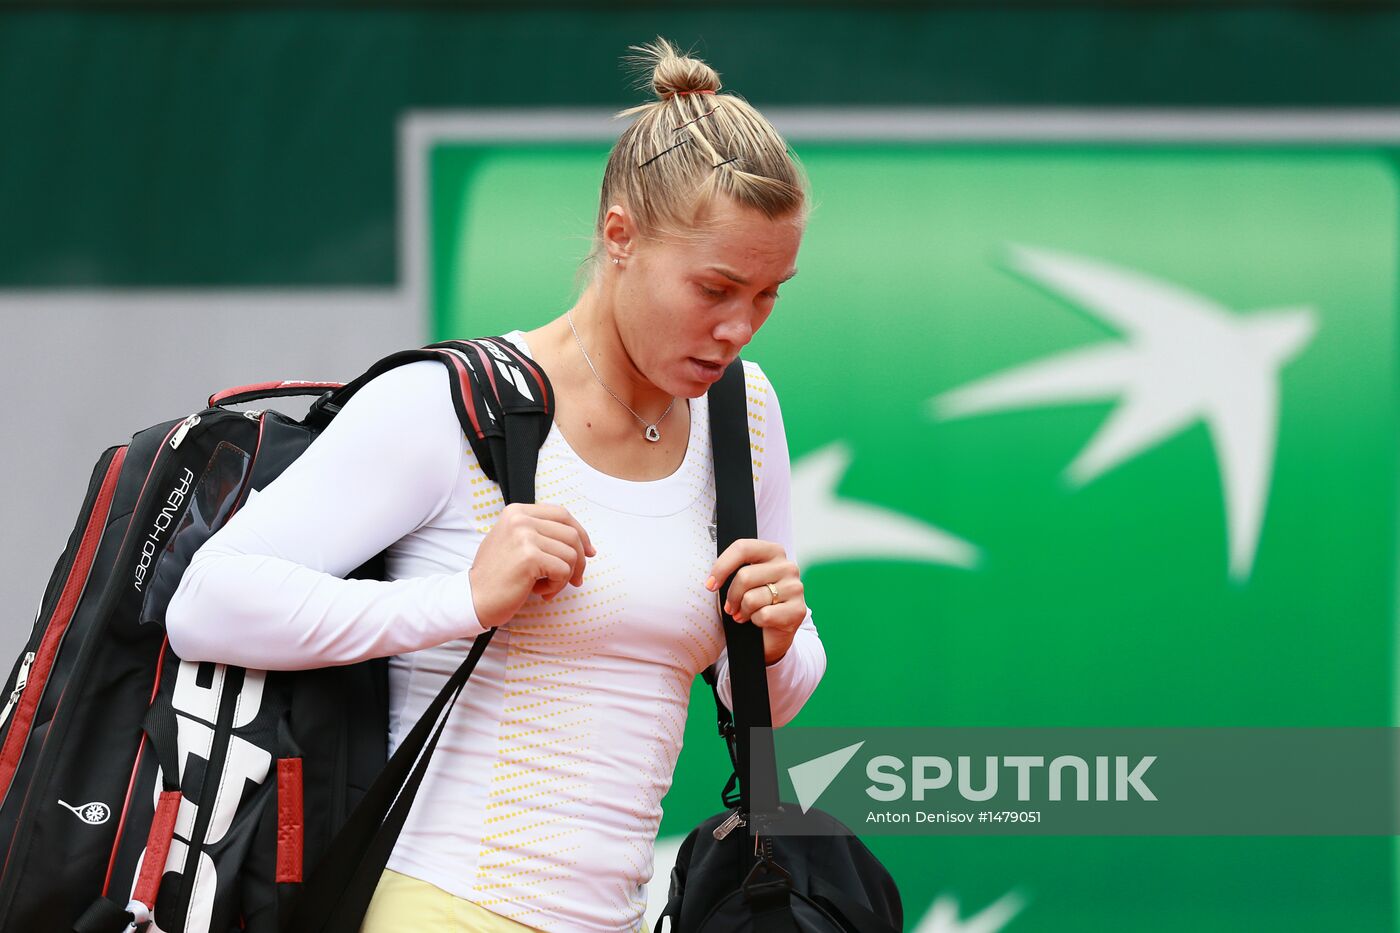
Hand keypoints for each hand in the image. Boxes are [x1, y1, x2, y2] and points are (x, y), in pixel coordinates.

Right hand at [469, 503, 594, 628]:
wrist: (474, 598)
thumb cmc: (496, 576)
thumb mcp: (513, 542)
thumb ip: (540, 534)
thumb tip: (583, 543)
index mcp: (516, 511)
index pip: (562, 514)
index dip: (581, 533)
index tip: (589, 552)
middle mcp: (520, 519)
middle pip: (571, 534)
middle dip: (580, 560)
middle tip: (576, 579)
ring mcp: (524, 536)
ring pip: (571, 554)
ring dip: (564, 577)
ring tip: (546, 587)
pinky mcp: (530, 557)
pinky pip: (563, 570)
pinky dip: (557, 585)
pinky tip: (540, 591)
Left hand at [706, 539, 806, 664]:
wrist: (773, 633)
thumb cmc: (756, 603)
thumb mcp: (746, 581)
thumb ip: (736, 570)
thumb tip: (712, 579)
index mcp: (774, 552)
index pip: (743, 548)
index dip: (722, 566)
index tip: (710, 584)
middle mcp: (788, 566)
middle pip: (744, 576)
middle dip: (731, 596)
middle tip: (730, 608)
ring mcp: (795, 588)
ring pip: (752, 598)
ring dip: (742, 611)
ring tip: (745, 615)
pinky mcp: (798, 610)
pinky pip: (763, 615)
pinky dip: (755, 621)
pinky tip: (760, 622)